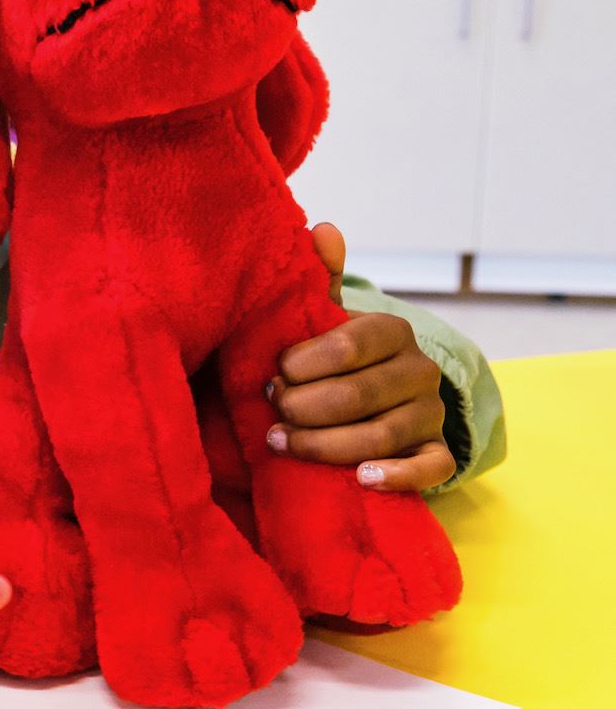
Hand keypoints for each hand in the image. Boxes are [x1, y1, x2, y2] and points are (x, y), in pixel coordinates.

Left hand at [264, 222, 455, 492]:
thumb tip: (323, 229)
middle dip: (306, 406)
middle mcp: (420, 370)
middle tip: (272, 409)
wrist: (377, 397)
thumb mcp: (327, 317)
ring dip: (327, 444)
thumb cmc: (338, 356)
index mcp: (392, 331)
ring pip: (384, 434)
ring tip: (282, 443)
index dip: (306, 363)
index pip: (352, 344)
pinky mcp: (437, 452)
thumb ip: (322, 278)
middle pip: (361, 394)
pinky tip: (360, 479)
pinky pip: (430, 469)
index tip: (274, 373)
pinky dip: (397, 476)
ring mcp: (432, 413)